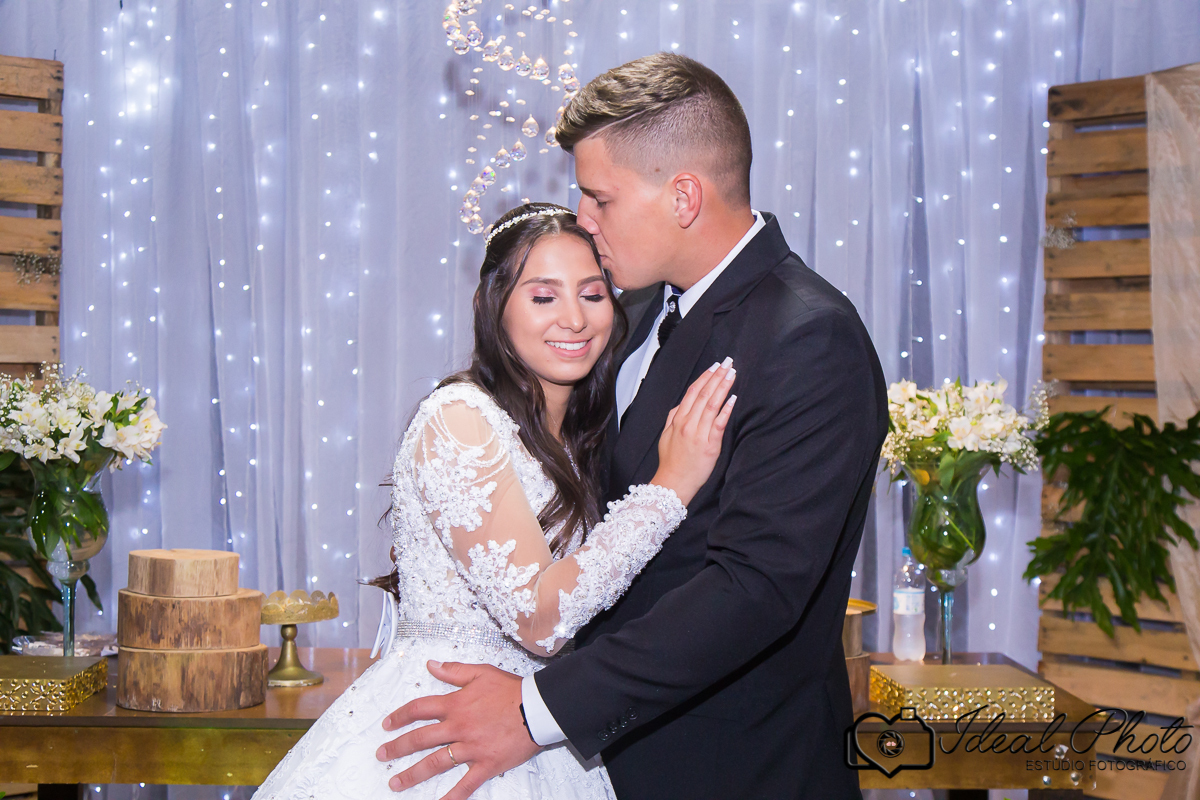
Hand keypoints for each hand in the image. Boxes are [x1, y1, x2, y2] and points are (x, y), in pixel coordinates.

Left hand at [377, 660, 541, 797]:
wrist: (537, 707)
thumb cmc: (512, 690)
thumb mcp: (481, 673)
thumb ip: (454, 671)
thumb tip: (431, 665)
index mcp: (456, 704)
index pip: (419, 709)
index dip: (400, 716)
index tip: (387, 725)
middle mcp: (458, 727)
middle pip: (420, 739)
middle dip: (397, 748)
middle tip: (381, 756)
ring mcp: (471, 747)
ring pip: (435, 763)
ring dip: (413, 774)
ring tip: (396, 783)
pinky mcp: (486, 764)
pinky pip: (466, 784)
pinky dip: (452, 797)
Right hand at [651, 358, 736, 504]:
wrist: (674, 482)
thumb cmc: (671, 460)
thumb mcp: (666, 435)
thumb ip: (674, 417)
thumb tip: (682, 403)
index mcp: (678, 419)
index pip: (693, 392)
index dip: (705, 377)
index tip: (715, 365)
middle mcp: (688, 423)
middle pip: (704, 394)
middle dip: (717, 376)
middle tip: (728, 362)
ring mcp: (699, 434)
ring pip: (712, 404)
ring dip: (723, 387)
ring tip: (732, 374)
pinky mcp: (710, 445)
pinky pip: (718, 423)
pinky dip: (726, 409)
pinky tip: (733, 397)